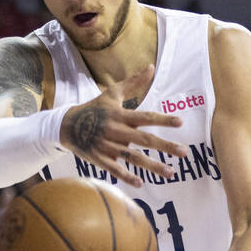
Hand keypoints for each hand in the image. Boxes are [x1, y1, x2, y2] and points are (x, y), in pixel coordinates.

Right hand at [60, 65, 188, 187]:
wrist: (66, 125)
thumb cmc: (94, 108)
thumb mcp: (112, 93)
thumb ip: (133, 82)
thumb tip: (151, 67)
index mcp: (120, 114)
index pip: (145, 116)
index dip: (162, 119)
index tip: (180, 122)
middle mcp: (116, 131)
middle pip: (144, 139)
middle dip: (165, 146)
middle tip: (185, 152)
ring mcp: (107, 146)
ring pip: (133, 157)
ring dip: (152, 166)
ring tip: (171, 173)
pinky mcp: (100, 159)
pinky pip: (115, 170)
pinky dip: (126, 177)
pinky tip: (140, 184)